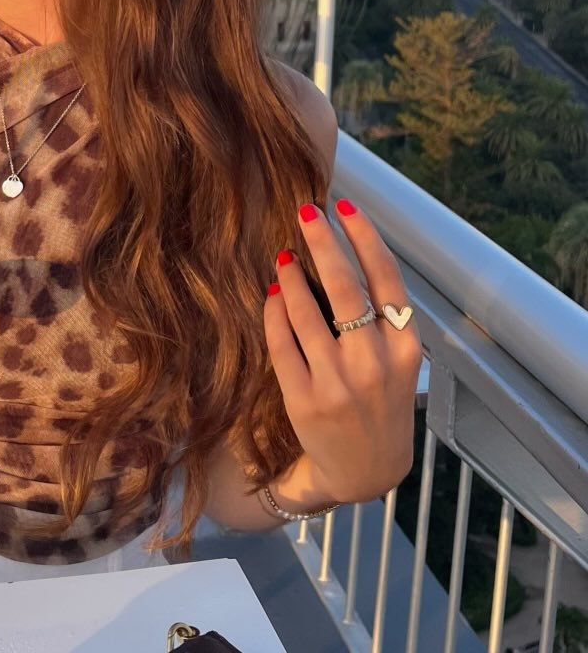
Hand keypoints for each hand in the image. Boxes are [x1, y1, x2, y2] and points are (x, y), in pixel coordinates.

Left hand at [264, 200, 422, 503]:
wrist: (365, 471)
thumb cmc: (381, 403)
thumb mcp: (398, 363)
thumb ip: (379, 318)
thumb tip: (342, 256)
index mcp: (405, 350)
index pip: (387, 280)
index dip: (365, 237)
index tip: (346, 206)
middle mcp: (375, 364)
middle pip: (347, 287)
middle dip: (325, 242)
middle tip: (306, 212)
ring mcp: (338, 384)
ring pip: (308, 313)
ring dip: (292, 276)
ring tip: (283, 254)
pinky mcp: (304, 400)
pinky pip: (282, 343)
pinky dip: (275, 312)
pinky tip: (272, 293)